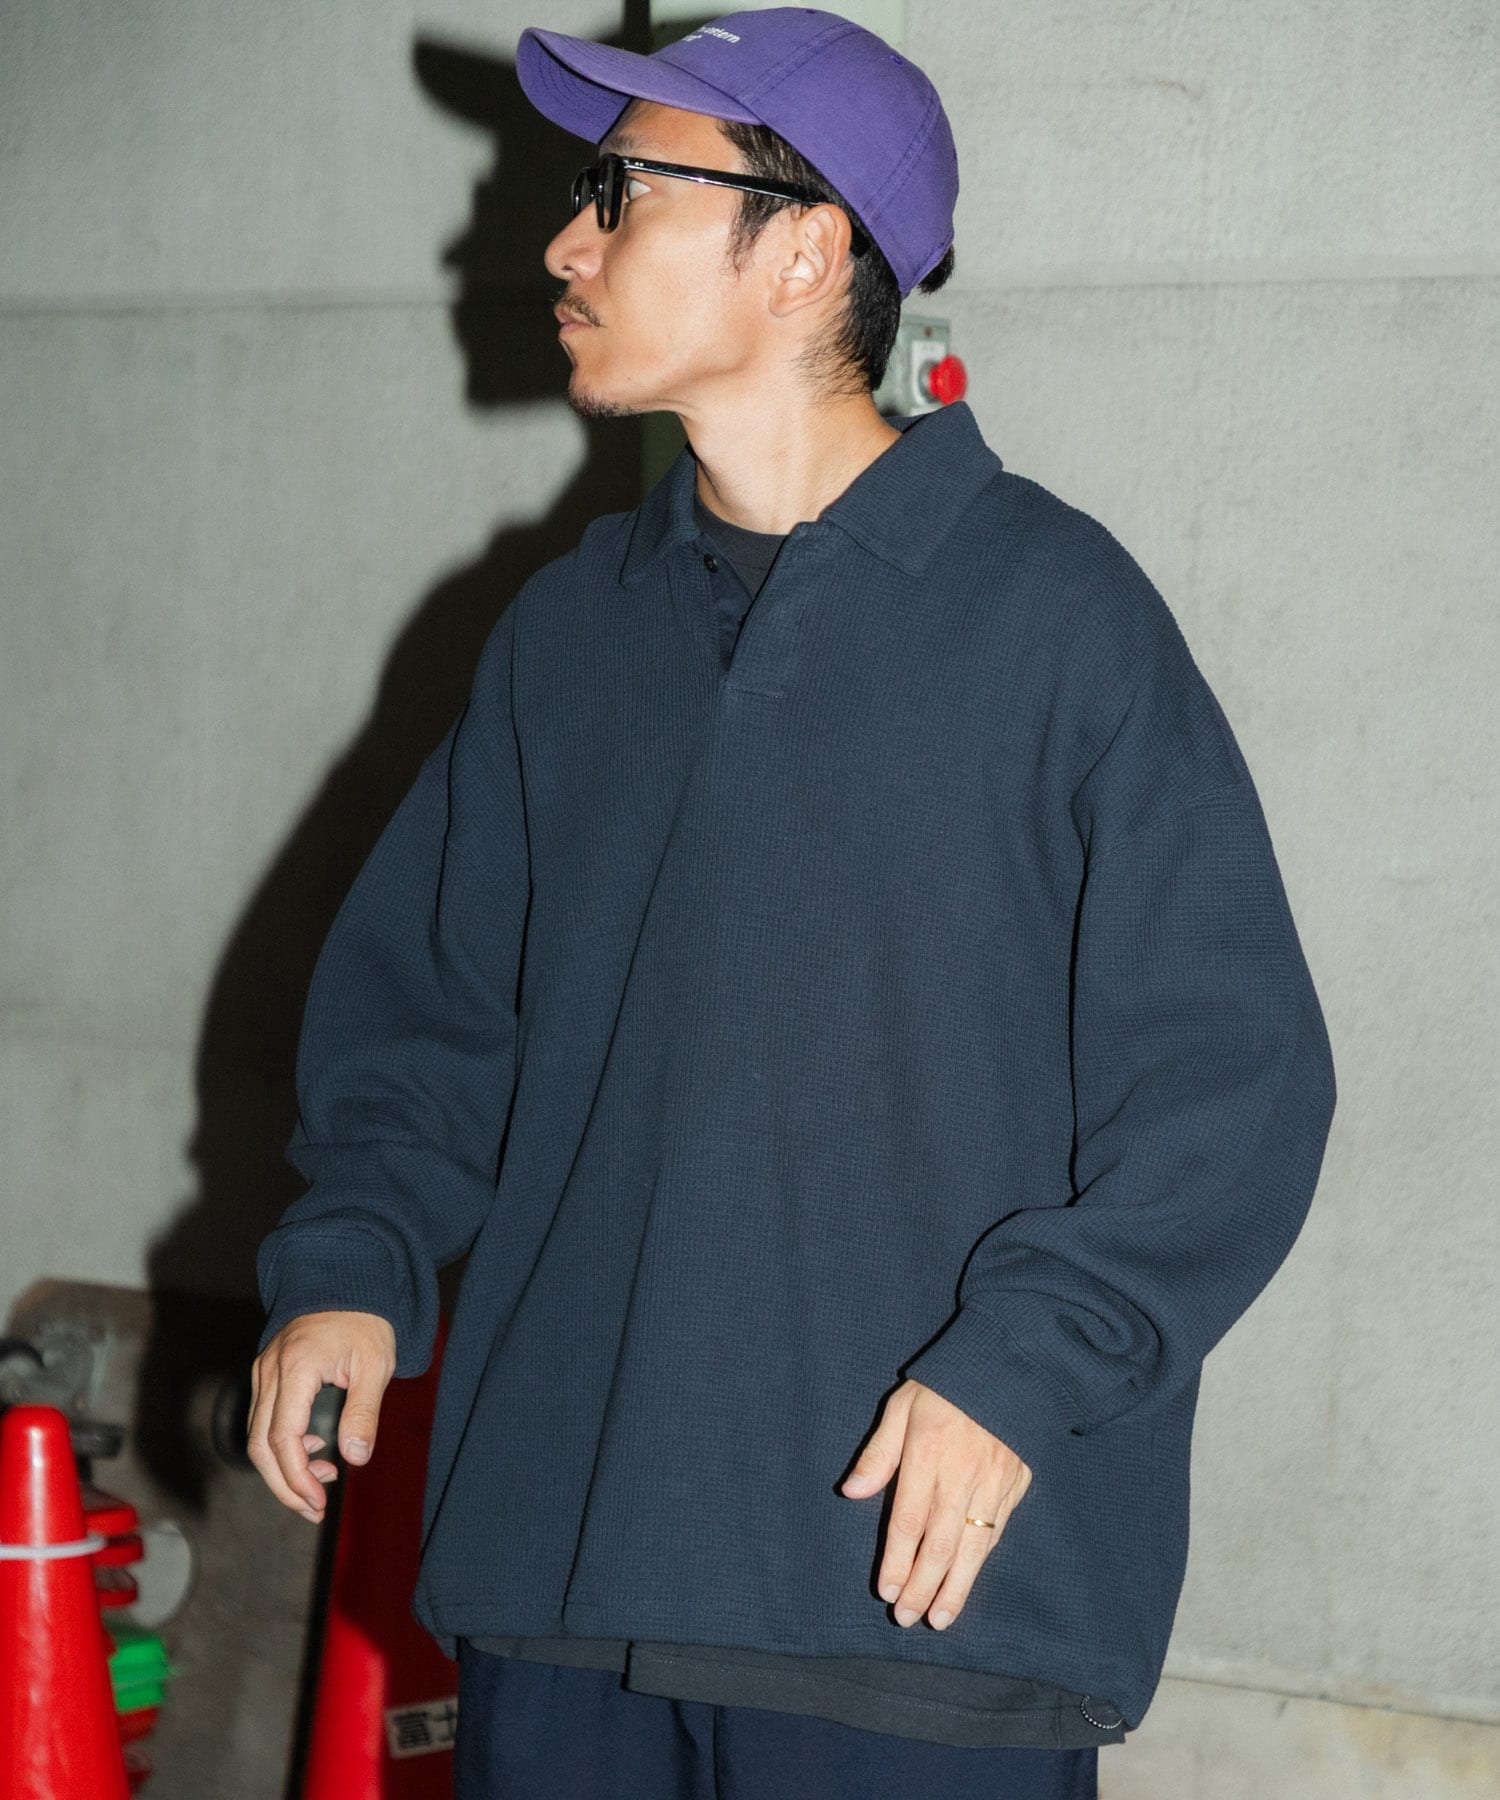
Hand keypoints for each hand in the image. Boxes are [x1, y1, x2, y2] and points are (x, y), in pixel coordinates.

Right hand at [247, 1310, 395, 1522]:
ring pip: (258, 1435)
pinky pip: (264, 1418)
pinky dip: (282, 1444)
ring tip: (323, 1482)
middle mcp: (270, 1371)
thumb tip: (355, 1458)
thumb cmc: (364, 1318)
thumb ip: (364, 1411)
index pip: (282, 1438)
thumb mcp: (376, 1364)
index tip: (319, 1501)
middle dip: (284, 1485)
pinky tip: (314, 1451)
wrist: (345, 1278)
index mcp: (296, 1368)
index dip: (296, 1478)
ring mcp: (263, 1371)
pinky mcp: (267, 1373)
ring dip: (284, 1467)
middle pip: (260, 1445)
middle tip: (314, 1509)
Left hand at [840, 1378, 1030, 1631]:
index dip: (896, 1560)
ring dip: (954, 1589)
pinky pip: (995, 1535)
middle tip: (906, 1617)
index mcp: (927, 1453)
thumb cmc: (945, 1389)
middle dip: (921, 1586)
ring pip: (972, 1549)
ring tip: (937, 1618)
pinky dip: (979, 1564)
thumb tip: (851, 1492)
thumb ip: (878, 1453)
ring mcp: (993, 1484)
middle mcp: (962, 1475)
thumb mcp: (901, 1407)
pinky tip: (965, 1583)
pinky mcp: (1015, 1487)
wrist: (1008, 1369)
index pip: (908, 1520)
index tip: (886, 1590)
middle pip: (939, 1544)